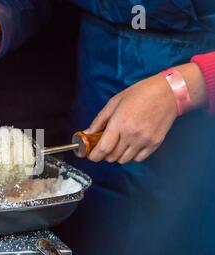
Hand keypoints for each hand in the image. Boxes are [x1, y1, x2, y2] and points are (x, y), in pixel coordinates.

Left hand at [84, 63, 206, 163]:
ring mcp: (145, 140)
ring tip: (118, 144)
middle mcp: (132, 134)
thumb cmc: (140, 94)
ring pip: (124, 160)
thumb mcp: (114, 102)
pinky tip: (131, 145)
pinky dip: (131, 155)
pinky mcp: (155, 143)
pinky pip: (138, 159)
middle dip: (104, 154)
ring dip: (117, 155)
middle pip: (112, 157)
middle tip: (104, 146)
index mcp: (120, 123)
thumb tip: (87, 133)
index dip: (94, 155)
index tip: (90, 155)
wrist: (168, 92)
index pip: (103, 149)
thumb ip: (99, 120)